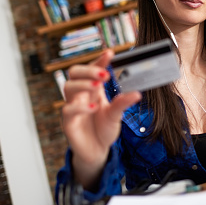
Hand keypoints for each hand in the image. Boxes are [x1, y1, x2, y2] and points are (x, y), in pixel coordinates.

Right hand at [62, 49, 140, 188]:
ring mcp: (73, 106)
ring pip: (68, 86)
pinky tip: (93, 107)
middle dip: (88, 69)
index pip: (92, 69)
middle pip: (74, 72)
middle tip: (105, 74)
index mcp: (92, 90)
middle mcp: (80, 95)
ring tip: (98, 87)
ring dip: (83, 84)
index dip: (99, 60)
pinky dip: (80, 107)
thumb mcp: (117, 115)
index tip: (110, 53)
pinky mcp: (68, 122)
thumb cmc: (104, 129)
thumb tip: (137, 93)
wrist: (96, 151)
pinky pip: (68, 109)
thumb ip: (123, 103)